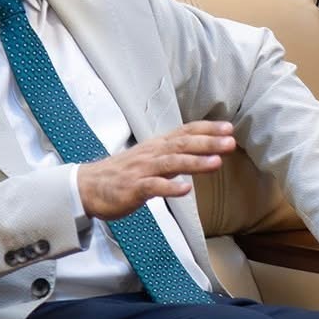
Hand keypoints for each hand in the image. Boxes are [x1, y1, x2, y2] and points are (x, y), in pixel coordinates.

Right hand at [75, 121, 235, 221]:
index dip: (207, 129)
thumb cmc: (123, 173)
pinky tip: (186, 190)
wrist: (88, 186)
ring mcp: (142, 171)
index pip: (185, 132)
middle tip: (230, 142)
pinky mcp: (133, 189)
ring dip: (194, 162)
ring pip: (171, 163)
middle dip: (207, 142)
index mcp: (157, 146)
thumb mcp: (151, 159)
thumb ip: (176, 155)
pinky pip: (153, 187)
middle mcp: (152, 154)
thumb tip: (204, 151)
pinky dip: (170, 188)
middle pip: (182, 144)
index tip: (228, 128)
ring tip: (216, 163)